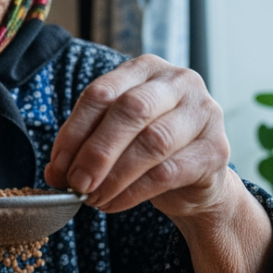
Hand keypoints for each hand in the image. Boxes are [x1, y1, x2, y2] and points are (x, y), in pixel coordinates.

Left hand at [43, 54, 230, 220]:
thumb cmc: (148, 151)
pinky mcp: (216, 149)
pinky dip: (133, 192)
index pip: (102, 93)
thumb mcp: (113, 138)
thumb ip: (84, 147)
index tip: (57, 166)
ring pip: (152, 142)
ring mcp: (204, 112)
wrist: (196, 179)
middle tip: (76, 184)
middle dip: (96, 152)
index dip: (74, 131)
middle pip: (130, 110)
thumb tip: (55, 173)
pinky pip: (168, 172)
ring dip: (114, 176)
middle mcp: (179, 81)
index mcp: (145, 68)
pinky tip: (113, 203)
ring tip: (92, 198)